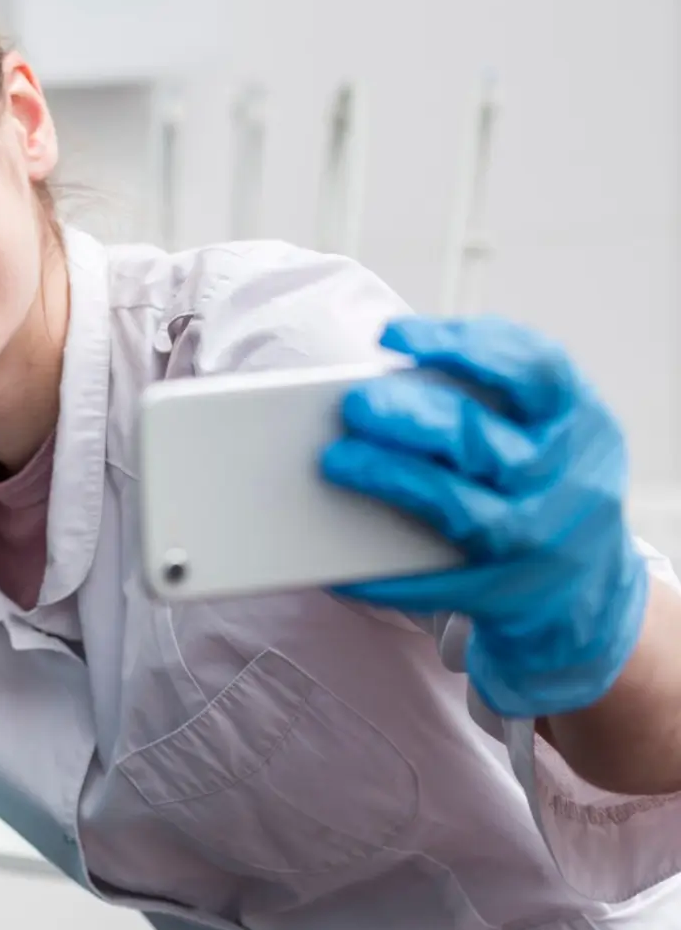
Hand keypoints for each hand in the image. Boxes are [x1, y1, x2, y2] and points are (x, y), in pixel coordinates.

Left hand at [322, 315, 647, 717]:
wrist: (592, 592)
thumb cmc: (544, 484)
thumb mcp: (547, 432)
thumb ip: (489, 400)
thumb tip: (383, 384)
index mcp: (581, 420)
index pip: (533, 369)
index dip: (462, 344)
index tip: (392, 335)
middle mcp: (569, 479)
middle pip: (483, 439)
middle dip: (410, 417)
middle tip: (352, 405)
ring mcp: (540, 541)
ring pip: (461, 507)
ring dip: (392, 480)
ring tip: (336, 461)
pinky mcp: (507, 594)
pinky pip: (437, 580)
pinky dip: (385, 569)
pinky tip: (339, 556)